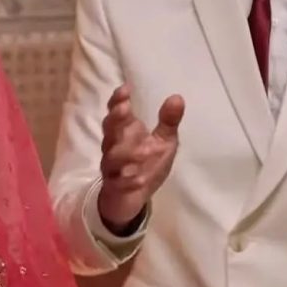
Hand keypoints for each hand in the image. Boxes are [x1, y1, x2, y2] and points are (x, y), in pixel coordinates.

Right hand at [97, 85, 184, 232]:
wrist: (133, 198)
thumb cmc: (148, 163)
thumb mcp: (163, 142)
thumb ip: (168, 122)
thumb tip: (177, 97)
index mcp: (125, 131)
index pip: (116, 112)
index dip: (117, 100)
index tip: (126, 89)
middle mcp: (114, 145)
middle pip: (109, 129)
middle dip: (115, 119)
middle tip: (125, 109)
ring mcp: (112, 166)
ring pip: (112, 157)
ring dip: (126, 153)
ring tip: (145, 150)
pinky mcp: (115, 187)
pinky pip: (118, 183)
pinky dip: (127, 181)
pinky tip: (139, 179)